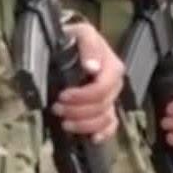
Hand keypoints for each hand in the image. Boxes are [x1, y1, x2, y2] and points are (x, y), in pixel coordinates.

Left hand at [54, 22, 122, 142]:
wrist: (71, 44)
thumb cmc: (75, 39)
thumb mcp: (81, 33)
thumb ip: (88, 46)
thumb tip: (92, 67)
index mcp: (112, 67)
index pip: (103, 88)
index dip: (83, 96)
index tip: (63, 96)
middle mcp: (114, 85)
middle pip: (102, 106)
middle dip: (78, 111)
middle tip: (57, 108)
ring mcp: (110, 98)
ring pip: (105, 119)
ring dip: (84, 124)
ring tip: (65, 121)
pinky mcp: (105, 109)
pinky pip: (111, 126)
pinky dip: (103, 133)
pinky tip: (93, 138)